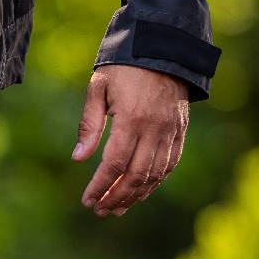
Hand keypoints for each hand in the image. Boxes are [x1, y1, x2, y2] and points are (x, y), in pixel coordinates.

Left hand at [72, 65, 189, 215]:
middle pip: (136, 175)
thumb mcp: (98, 88)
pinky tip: (139, 192)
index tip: (87, 200)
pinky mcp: (180, 131)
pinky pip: (169, 165)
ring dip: (135, 196)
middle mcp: (155, 128)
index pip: (115, 163)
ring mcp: (172, 131)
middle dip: (116, 197)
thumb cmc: (123, 67)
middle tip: (99, 210)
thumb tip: (78, 159)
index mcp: (132, 118)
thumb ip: (89, 124)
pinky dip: (154, 182)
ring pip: (155, 175)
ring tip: (116, 209)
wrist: (162, 48)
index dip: (101, 185)